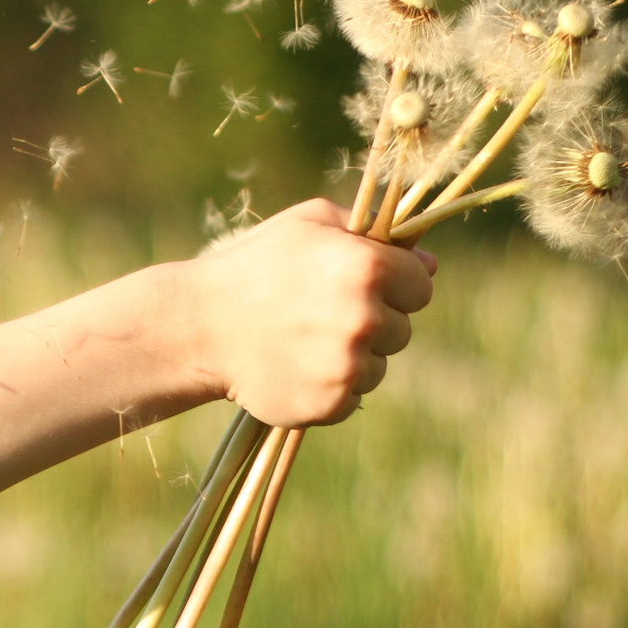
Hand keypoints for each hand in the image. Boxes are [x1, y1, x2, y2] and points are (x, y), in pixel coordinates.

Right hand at [177, 198, 436, 427]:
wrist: (198, 327)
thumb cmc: (255, 265)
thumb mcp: (309, 223)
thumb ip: (372, 232)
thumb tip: (430, 264)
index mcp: (367, 267)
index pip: (420, 286)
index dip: (395, 285)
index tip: (362, 286)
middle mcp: (364, 318)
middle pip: (402, 329)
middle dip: (373, 323)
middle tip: (321, 315)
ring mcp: (347, 365)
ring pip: (379, 367)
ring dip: (353, 358)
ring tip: (304, 342)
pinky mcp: (330, 403)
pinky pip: (353, 398)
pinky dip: (331, 388)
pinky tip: (296, 367)